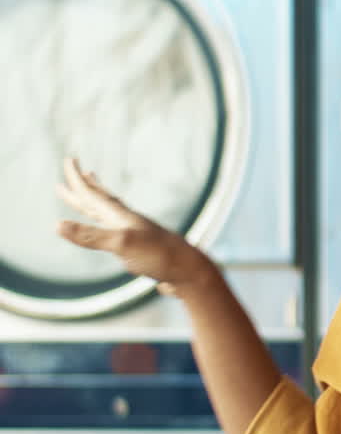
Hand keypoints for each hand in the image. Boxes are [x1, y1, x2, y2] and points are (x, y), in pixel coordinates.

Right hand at [55, 157, 214, 295]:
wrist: (190, 273)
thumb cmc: (159, 257)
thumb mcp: (122, 245)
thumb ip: (91, 236)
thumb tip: (57, 225)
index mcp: (121, 217)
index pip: (94, 195)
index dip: (79, 181)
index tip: (70, 160)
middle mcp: (128, 222)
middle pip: (101, 200)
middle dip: (85, 187)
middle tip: (74, 171)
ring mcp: (135, 235)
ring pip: (110, 214)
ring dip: (96, 203)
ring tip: (89, 195)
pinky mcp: (140, 249)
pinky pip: (117, 231)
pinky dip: (107, 225)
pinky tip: (112, 230)